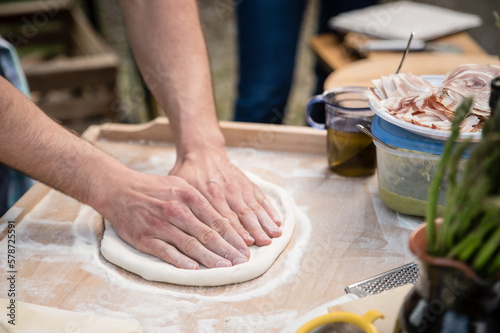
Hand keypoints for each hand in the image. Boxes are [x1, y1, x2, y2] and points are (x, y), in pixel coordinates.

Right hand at [99, 170, 249, 269]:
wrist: (119, 189)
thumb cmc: (153, 188)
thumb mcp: (180, 186)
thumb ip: (200, 202)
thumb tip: (223, 219)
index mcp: (189, 196)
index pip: (217, 220)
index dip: (233, 236)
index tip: (245, 248)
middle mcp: (177, 210)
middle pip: (207, 234)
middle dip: (227, 250)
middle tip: (242, 262)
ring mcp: (161, 225)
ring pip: (190, 245)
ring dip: (209, 258)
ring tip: (224, 268)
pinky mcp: (145, 238)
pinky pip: (166, 252)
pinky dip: (181, 261)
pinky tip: (193, 270)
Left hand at [169, 146, 281, 246]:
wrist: (203, 151)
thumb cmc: (188, 173)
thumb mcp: (179, 187)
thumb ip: (183, 207)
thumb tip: (179, 230)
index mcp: (209, 195)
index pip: (223, 218)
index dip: (234, 232)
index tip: (244, 245)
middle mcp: (227, 192)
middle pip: (242, 215)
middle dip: (254, 231)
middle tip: (263, 246)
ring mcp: (239, 188)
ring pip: (254, 207)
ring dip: (265, 223)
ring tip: (274, 237)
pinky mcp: (247, 184)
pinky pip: (261, 198)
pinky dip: (270, 210)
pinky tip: (277, 222)